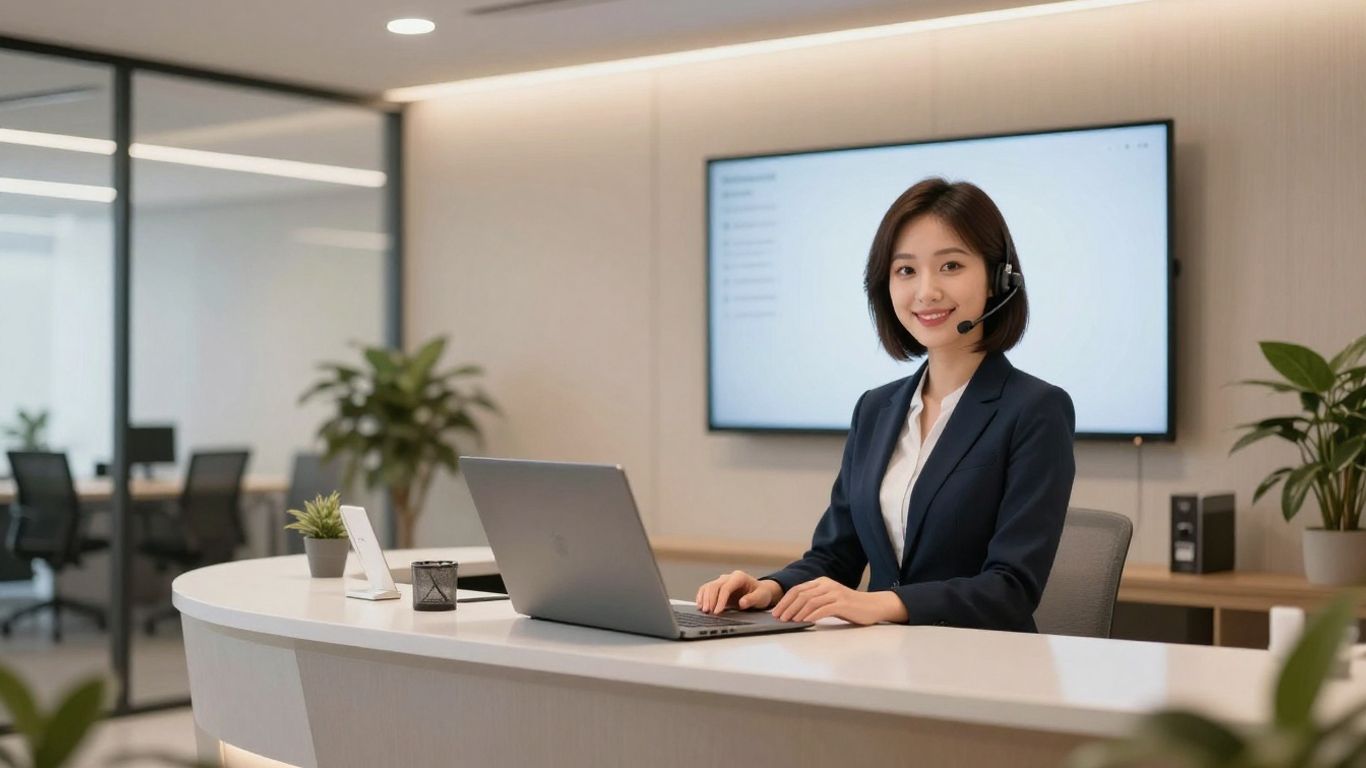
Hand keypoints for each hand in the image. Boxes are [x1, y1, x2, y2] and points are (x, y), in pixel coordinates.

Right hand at [695, 571, 781, 613]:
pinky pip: (706, 589)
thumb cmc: (762, 594)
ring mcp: (723, 581)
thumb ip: (752, 599)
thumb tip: (742, 603)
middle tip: (708, 613)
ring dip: (704, 599)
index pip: (726, 587)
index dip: (720, 600)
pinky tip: (700, 605)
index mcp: (739, 577)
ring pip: (708, 587)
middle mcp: (729, 577)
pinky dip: (702, 597)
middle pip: (715, 586)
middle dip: (710, 600)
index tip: (717, 612)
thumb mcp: (761, 597)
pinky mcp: (719, 588)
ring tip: (704, 611)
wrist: (761, 591)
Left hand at [770, 577, 907, 624]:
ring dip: (797, 612)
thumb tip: (793, 611)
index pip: (798, 589)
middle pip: (801, 594)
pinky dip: (812, 615)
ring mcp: (835, 593)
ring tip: (789, 621)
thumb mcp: (829, 600)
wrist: (873, 606)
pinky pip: (823, 609)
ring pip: (810, 601)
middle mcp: (827, 585)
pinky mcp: (842, 603)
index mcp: (821, 582)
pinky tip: (805, 621)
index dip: (785, 601)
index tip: (776, 611)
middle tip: (779, 618)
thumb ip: (814, 601)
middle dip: (787, 607)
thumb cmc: (849, 606)